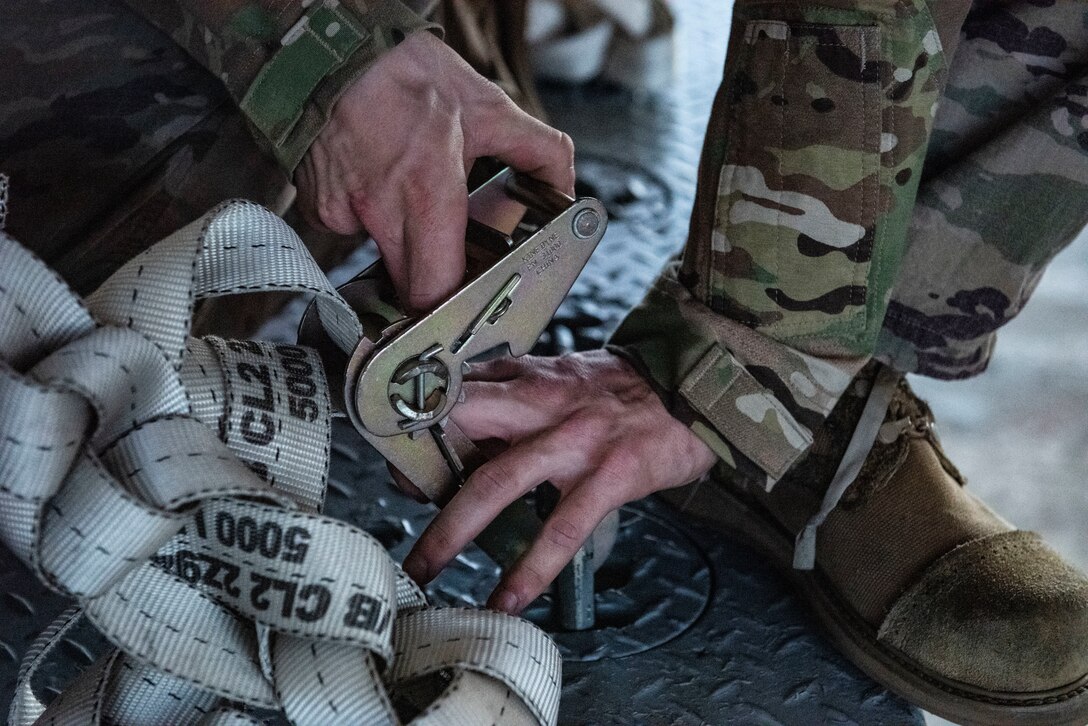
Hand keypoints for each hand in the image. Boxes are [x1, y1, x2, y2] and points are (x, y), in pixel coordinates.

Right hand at [295, 31, 574, 311]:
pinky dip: (371, 220)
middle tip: (450, 257)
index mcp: (427, 190)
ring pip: (382, 261)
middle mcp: (380, 209)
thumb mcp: (489, 108)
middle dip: (432, 284)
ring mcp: (343, 212)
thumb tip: (564, 189)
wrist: (336, 50)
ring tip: (411, 199)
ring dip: (403, 247)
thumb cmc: (408, 74)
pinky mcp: (320, 208)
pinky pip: (353, 234)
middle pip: (408, 289)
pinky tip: (378, 183)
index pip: (435, 289)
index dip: (452, 305)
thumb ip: (539, 152)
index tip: (467, 302)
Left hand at [400, 350, 717, 612]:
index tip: (394, 451)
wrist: (696, 388)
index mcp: (530, 376)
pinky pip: (561, 529)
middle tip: (396, 501)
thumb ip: (517, 387)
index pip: (456, 391)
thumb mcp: (566, 372)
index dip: (417, 420)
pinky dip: (529, 569)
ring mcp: (574, 441)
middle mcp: (543, 402)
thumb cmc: (627, 387)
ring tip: (423, 569)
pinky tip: (506, 600)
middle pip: (461, 425)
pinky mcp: (608, 477)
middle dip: (419, 466)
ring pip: (497, 481)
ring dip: (453, 530)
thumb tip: (466, 406)